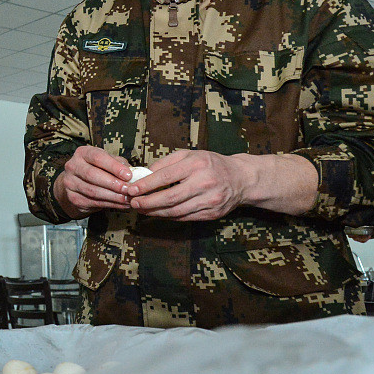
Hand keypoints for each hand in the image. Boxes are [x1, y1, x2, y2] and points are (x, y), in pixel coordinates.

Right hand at [53, 145, 134, 218]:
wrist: (76, 183)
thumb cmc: (97, 168)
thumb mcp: (106, 161)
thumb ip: (119, 164)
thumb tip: (134, 173)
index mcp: (82, 153)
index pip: (98, 158)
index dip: (114, 167)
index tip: (128, 175)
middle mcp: (73, 166)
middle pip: (93, 175)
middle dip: (113, 183)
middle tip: (128, 189)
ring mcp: (70, 183)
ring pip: (93, 191)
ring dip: (113, 196)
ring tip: (128, 199)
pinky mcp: (73, 198)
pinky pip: (94, 202)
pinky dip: (110, 204)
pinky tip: (122, 204)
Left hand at [125, 149, 247, 220]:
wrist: (241, 179)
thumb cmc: (211, 164)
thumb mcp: (190, 155)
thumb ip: (166, 162)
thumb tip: (143, 174)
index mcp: (197, 164)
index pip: (166, 177)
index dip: (146, 185)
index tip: (131, 189)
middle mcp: (204, 183)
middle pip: (170, 197)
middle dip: (148, 202)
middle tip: (133, 203)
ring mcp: (210, 200)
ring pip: (176, 211)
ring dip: (155, 212)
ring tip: (142, 210)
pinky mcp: (212, 214)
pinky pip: (185, 218)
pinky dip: (169, 217)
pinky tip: (158, 214)